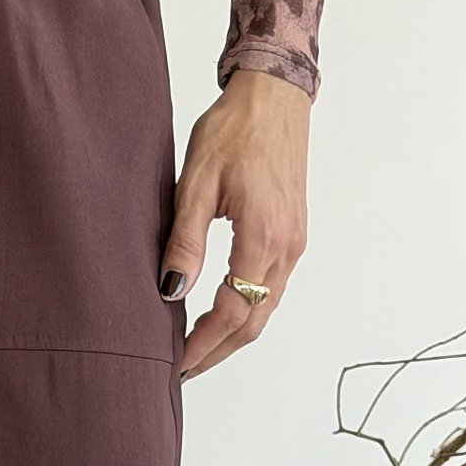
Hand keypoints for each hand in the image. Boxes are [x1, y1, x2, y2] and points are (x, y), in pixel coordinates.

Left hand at [159, 69, 309, 377]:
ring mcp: (294, 243)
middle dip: (218, 351)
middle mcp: (286, 247)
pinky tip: (220, 313)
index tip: (176, 362)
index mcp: (263, 237)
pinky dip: (246, 311)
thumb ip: (184, 242)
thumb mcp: (196, 183)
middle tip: (183, 369)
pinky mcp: (293, 235)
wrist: (274, 96)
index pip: (233, 311)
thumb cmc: (234, 129)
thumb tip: (171, 292)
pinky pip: (271, 288)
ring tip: (197, 349)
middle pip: (254, 321)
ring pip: (265, 309)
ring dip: (232, 334)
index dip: (203, 343)